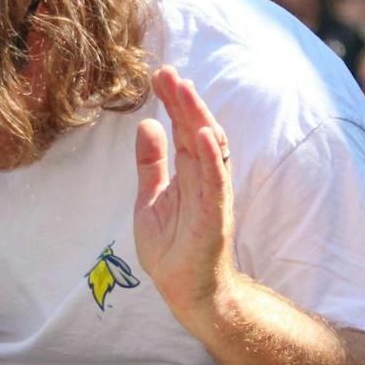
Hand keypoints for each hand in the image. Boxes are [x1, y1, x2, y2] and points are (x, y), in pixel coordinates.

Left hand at [134, 66, 236, 319]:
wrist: (186, 291)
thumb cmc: (173, 249)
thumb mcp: (150, 199)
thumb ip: (151, 164)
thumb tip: (147, 125)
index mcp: (188, 173)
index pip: (183, 129)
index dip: (172, 102)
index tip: (159, 76)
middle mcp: (204, 179)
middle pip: (197, 131)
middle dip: (183, 101)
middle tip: (168, 72)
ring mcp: (212, 195)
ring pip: (209, 149)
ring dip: (198, 118)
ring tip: (184, 91)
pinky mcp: (214, 216)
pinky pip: (216, 182)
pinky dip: (212, 157)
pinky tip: (204, 134)